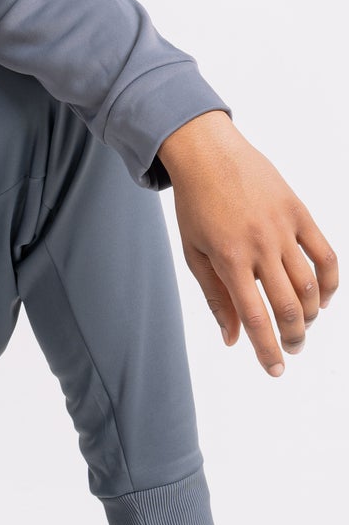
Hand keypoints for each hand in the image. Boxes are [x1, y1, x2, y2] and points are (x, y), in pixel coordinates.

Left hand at [158, 110, 337, 376]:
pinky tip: (324, 298)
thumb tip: (232, 340)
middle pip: (289, 306)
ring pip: (310, 284)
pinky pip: (325, 253)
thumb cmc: (195, 206)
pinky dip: (330, 281)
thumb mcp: (195, 253)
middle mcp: (260, 246)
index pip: (255, 316)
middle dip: (294, 336)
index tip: (275, 370)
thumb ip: (216, 298)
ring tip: (304, 325)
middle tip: (292, 349)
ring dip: (312, 313)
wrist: (208, 154)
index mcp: (229, 258)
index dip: (267, 349)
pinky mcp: (299, 212)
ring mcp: (283, 228)